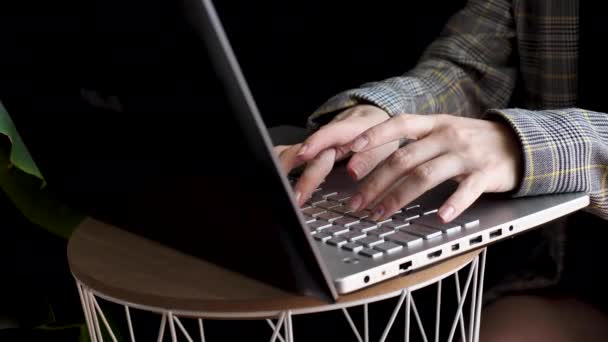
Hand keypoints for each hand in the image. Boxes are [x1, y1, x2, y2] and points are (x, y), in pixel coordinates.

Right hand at [273, 105, 396, 205]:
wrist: (369, 117)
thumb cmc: (377, 134)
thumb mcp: (385, 144)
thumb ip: (369, 159)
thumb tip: (352, 173)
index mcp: (348, 128)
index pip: (330, 132)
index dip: (316, 142)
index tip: (304, 154)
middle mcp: (326, 134)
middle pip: (305, 150)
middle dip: (295, 172)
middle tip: (295, 198)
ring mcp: (314, 142)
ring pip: (291, 151)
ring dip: (281, 169)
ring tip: (277, 191)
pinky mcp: (307, 149)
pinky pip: (287, 155)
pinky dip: (278, 167)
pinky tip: (272, 180)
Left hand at [347, 114, 521, 221]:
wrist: (522, 143)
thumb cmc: (473, 141)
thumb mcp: (444, 131)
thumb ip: (415, 141)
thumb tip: (375, 159)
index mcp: (434, 124)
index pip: (398, 125)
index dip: (373, 137)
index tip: (350, 154)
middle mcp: (447, 136)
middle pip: (403, 159)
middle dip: (374, 182)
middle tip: (355, 203)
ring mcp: (467, 155)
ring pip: (425, 176)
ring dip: (398, 197)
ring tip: (380, 214)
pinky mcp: (487, 174)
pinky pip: (468, 190)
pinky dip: (454, 203)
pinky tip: (441, 217)